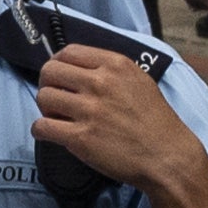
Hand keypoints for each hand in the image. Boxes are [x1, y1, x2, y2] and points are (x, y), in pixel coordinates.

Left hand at [28, 43, 190, 193]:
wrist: (167, 156)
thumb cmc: (156, 122)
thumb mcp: (139, 81)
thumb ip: (111, 71)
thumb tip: (80, 70)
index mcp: (115, 65)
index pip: (69, 52)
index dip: (58, 64)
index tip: (60, 77)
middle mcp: (100, 83)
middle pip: (50, 71)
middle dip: (47, 84)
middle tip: (55, 98)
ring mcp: (89, 110)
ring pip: (43, 97)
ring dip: (45, 108)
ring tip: (56, 117)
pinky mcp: (81, 138)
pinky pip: (42, 126)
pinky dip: (40, 130)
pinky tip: (49, 133)